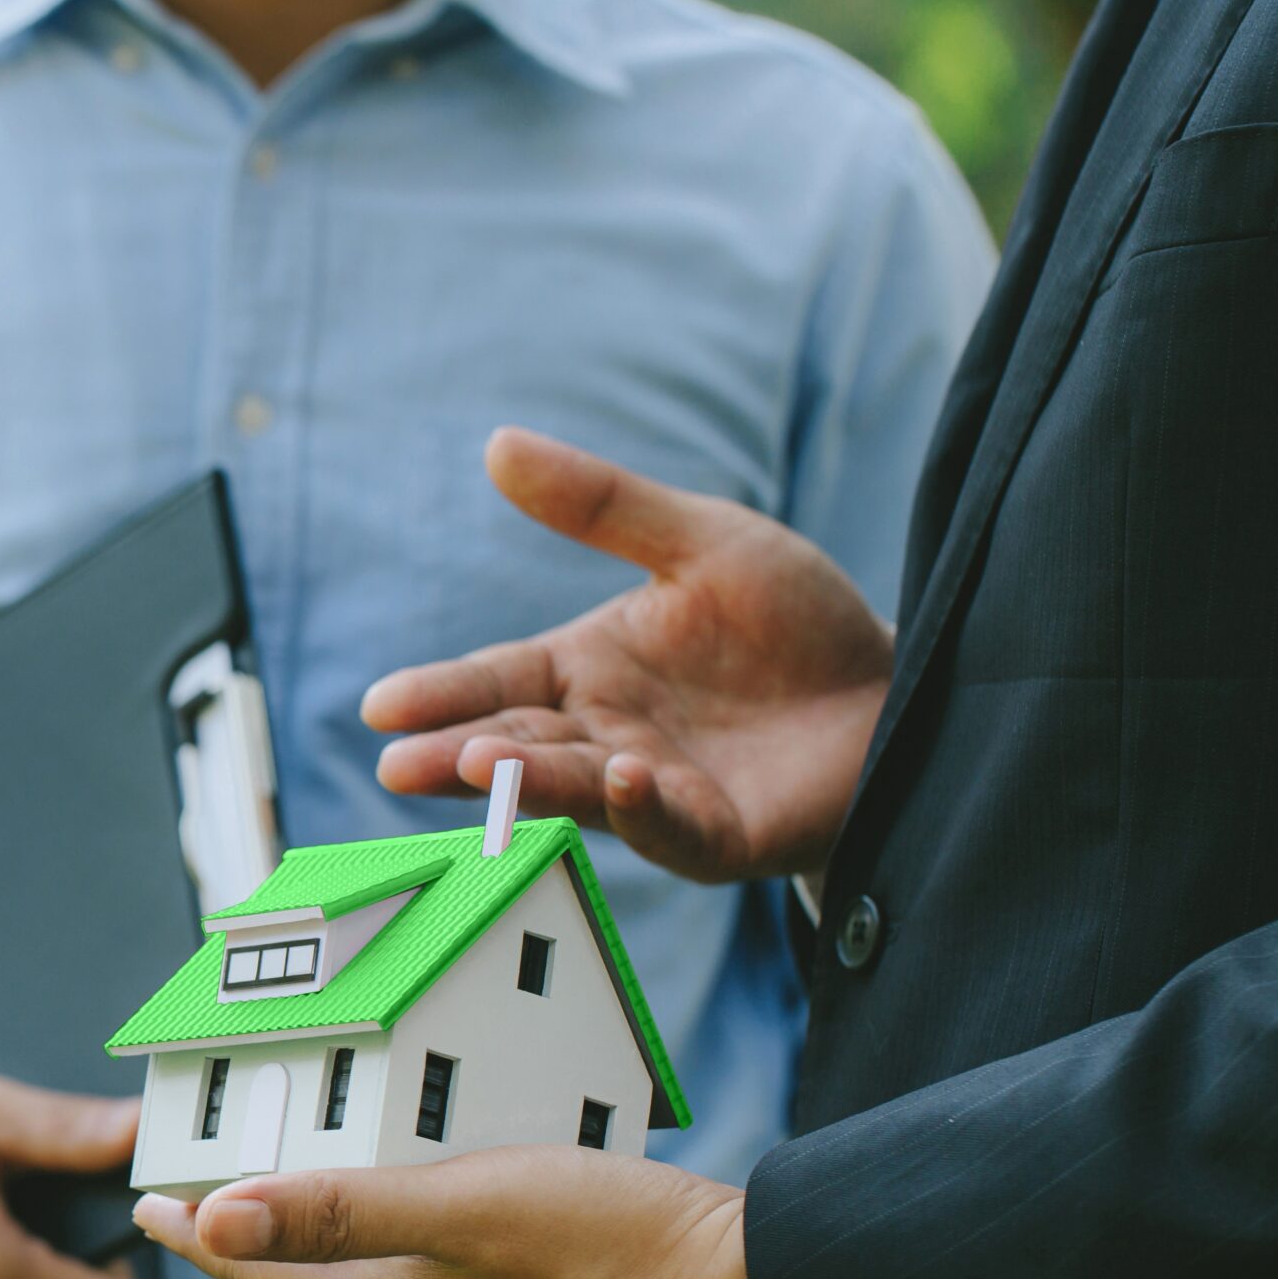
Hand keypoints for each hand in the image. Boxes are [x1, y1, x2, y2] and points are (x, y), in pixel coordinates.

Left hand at [131, 1145, 778, 1278]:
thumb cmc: (600, 1244)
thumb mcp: (455, 1206)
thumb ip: (336, 1211)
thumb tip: (216, 1221)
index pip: (264, 1270)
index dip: (202, 1234)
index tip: (149, 1205)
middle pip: (312, 1271)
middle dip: (258, 1224)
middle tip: (215, 1176)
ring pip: (377, 1263)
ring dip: (333, 1215)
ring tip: (309, 1163)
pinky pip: (441, 1252)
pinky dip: (409, 1212)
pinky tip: (431, 1176)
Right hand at [363, 428, 896, 883]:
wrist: (897, 690)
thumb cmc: (793, 623)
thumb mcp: (700, 540)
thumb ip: (602, 505)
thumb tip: (496, 443)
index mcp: (587, 672)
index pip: (495, 681)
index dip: (441, 692)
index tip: (380, 704)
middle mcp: (605, 738)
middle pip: (517, 745)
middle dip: (457, 755)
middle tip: (398, 761)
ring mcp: (659, 793)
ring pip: (579, 790)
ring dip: (529, 781)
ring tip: (476, 765)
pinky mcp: (720, 835)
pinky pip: (673, 829)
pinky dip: (646, 809)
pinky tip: (626, 777)